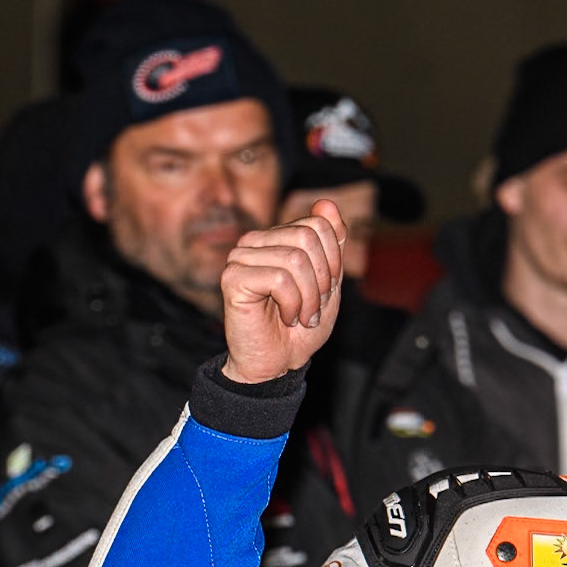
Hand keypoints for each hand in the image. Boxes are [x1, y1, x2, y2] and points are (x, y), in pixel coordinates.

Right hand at [219, 199, 347, 384]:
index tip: (326, 289)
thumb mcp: (328, 281)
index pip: (319, 224)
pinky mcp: (232, 278)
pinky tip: (285, 318)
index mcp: (277, 238)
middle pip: (307, 237)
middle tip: (314, 306)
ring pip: (295, 259)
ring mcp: (240, 258)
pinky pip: (279, 279)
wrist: (278, 362)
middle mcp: (254, 242)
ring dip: (309, 297)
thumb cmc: (301, 325)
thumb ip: (331, 243)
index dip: (333, 260)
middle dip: (322, 278)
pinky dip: (293, 304)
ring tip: (301, 316)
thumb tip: (328, 204)